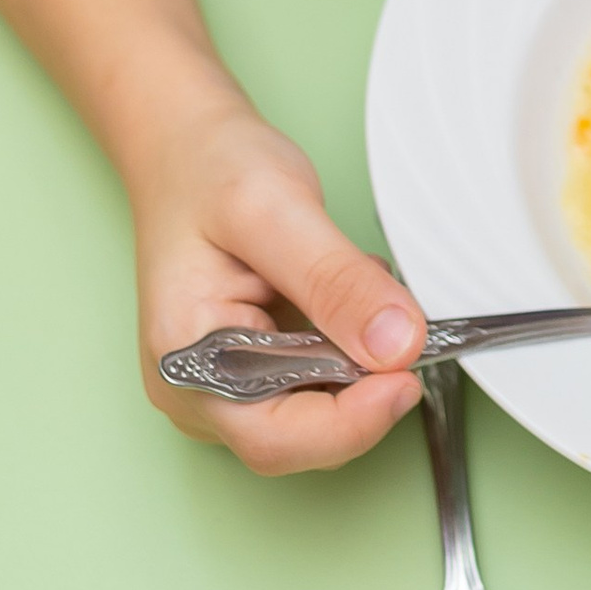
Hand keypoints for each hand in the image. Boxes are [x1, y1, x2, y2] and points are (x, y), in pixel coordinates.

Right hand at [129, 87, 426, 474]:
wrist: (186, 150)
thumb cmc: (209, 171)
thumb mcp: (276, 210)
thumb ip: (336, 280)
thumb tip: (397, 344)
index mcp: (184, 361)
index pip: (273, 437)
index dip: (350, 423)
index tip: (406, 376)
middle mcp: (197, 391)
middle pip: (300, 439)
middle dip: (363, 392)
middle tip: (404, 328)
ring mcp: (223, 387)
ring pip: (315, 420)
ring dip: (359, 371)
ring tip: (365, 298)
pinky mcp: (252, 373)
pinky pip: (315, 389)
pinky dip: (349, 355)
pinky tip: (349, 306)